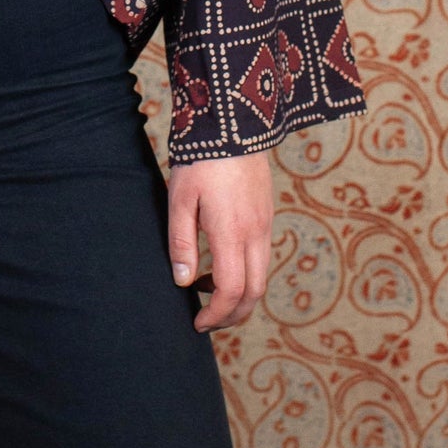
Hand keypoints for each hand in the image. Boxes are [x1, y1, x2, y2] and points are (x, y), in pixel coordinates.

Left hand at [167, 147, 273, 332]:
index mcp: (232, 232)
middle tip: (206, 321)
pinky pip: (261, 258)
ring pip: (261, 277)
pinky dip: (246, 275)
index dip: (216, 314)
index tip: (197, 323)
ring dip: (240, 296)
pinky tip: (221, 267)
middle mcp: (256, 233)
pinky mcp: (266, 215)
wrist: (234, 125)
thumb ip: (181, 242)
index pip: (232, 291)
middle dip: (232, 315)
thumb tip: (183, 281)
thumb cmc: (200, 161)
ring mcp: (265, 224)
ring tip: (209, 296)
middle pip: (254, 293)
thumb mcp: (181, 199)